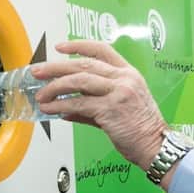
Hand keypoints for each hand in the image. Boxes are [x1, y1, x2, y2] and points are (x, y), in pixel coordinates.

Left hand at [33, 40, 167, 168]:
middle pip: (83, 64)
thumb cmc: (140, 129)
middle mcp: (124, 78)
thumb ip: (91, 105)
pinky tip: (50, 109)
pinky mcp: (110, 109)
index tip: (60, 47)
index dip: (78, 46)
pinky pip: (78, 103)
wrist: (155, 146)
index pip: (101, 50)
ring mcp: (118, 92)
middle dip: (56, 67)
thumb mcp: (119, 107)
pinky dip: (60, 105)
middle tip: (38, 72)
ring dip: (55, 87)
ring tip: (41, 95)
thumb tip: (66, 107)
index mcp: (128, 73)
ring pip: (78, 80)